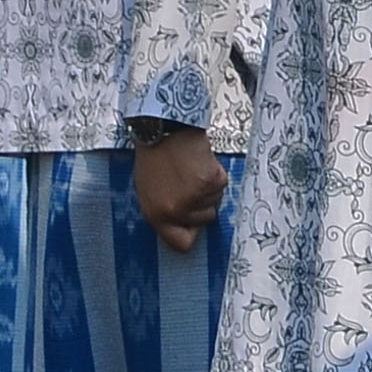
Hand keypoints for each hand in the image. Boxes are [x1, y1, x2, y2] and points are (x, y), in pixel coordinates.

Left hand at [131, 120, 227, 250]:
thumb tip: (186, 225)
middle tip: (188, 180)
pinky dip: (215, 171)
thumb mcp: (149, 190)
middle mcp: (175, 211)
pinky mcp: (210, 181)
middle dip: (202, 201)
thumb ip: (165, 212)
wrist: (162, 127)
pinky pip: (222, 184)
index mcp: (156, 215)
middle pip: (205, 219)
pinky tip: (200, 160)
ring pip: (215, 200)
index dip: (192, 232)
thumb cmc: (154, 156)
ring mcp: (194, 197)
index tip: (194, 223)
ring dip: (208, 185)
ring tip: (191, 167)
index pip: (182, 244)